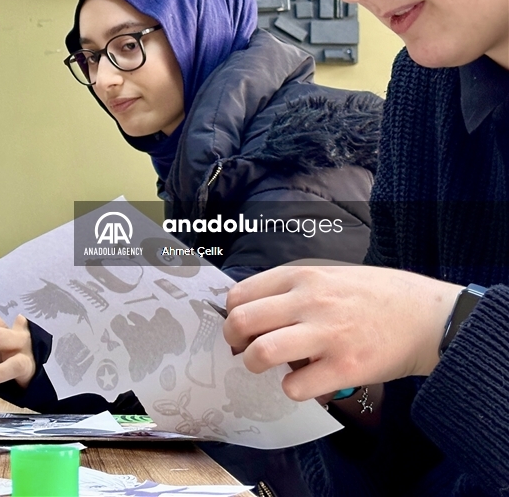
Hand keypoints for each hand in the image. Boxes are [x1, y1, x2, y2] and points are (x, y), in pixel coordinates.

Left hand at [222, 262, 460, 401]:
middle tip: (244, 349)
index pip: (241, 294)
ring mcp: (327, 335)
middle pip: (242, 321)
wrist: (430, 317)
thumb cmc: (378, 295)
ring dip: (255, 365)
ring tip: (269, 367)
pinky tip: (305, 380)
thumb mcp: (330, 274)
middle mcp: (309, 301)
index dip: (232, 314)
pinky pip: (295, 386)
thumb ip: (294, 289)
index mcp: (303, 276)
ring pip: (261, 353)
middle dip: (234, 340)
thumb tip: (255, 311)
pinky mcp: (345, 368)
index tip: (241, 326)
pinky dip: (292, 388)